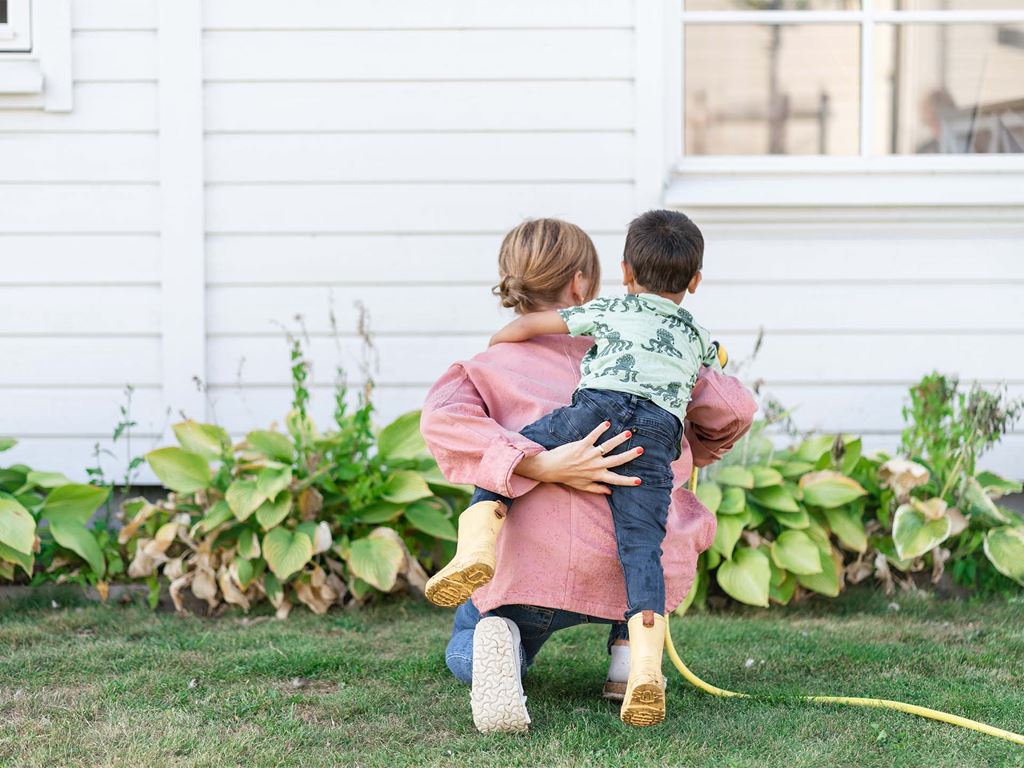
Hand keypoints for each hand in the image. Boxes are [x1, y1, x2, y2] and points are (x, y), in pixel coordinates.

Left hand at [515, 421, 641, 494]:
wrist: (551, 468)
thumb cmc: (567, 477)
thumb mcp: (582, 486)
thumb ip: (597, 489)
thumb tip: (611, 492)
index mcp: (597, 475)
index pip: (615, 479)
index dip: (627, 481)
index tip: (639, 480)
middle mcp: (595, 465)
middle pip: (616, 460)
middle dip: (629, 455)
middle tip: (641, 449)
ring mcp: (589, 454)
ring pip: (607, 446)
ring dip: (619, 439)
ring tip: (628, 434)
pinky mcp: (581, 445)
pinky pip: (592, 436)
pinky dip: (599, 429)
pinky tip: (607, 423)